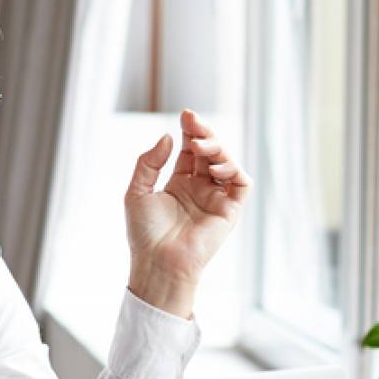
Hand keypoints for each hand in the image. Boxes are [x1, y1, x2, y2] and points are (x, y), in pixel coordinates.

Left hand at [124, 109, 250, 317]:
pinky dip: (234, 170)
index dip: (190, 131)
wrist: (157, 262)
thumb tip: (168, 137)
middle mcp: (200, 188)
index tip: (186, 115)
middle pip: (210, 152)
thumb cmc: (144, 233)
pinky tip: (214, 168)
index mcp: (179, 183)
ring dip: (217, 149)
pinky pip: (241, 185)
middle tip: (193, 124)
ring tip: (200, 147)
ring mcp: (216, 199)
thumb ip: (149, 162)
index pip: (190, 150)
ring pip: (227, 163)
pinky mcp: (229, 211)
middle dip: (205, 134)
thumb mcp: (137, 191)